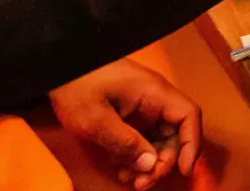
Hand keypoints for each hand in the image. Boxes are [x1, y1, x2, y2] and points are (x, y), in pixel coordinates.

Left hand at [48, 59, 201, 190]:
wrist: (58, 70)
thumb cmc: (76, 87)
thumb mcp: (96, 120)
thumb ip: (125, 143)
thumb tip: (150, 165)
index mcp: (154, 93)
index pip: (188, 115)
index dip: (191, 144)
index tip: (183, 170)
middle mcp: (154, 97)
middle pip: (175, 132)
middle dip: (163, 161)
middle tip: (143, 183)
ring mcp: (143, 104)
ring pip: (160, 137)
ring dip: (149, 161)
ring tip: (129, 179)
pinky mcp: (131, 111)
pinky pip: (144, 135)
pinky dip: (138, 154)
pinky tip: (122, 168)